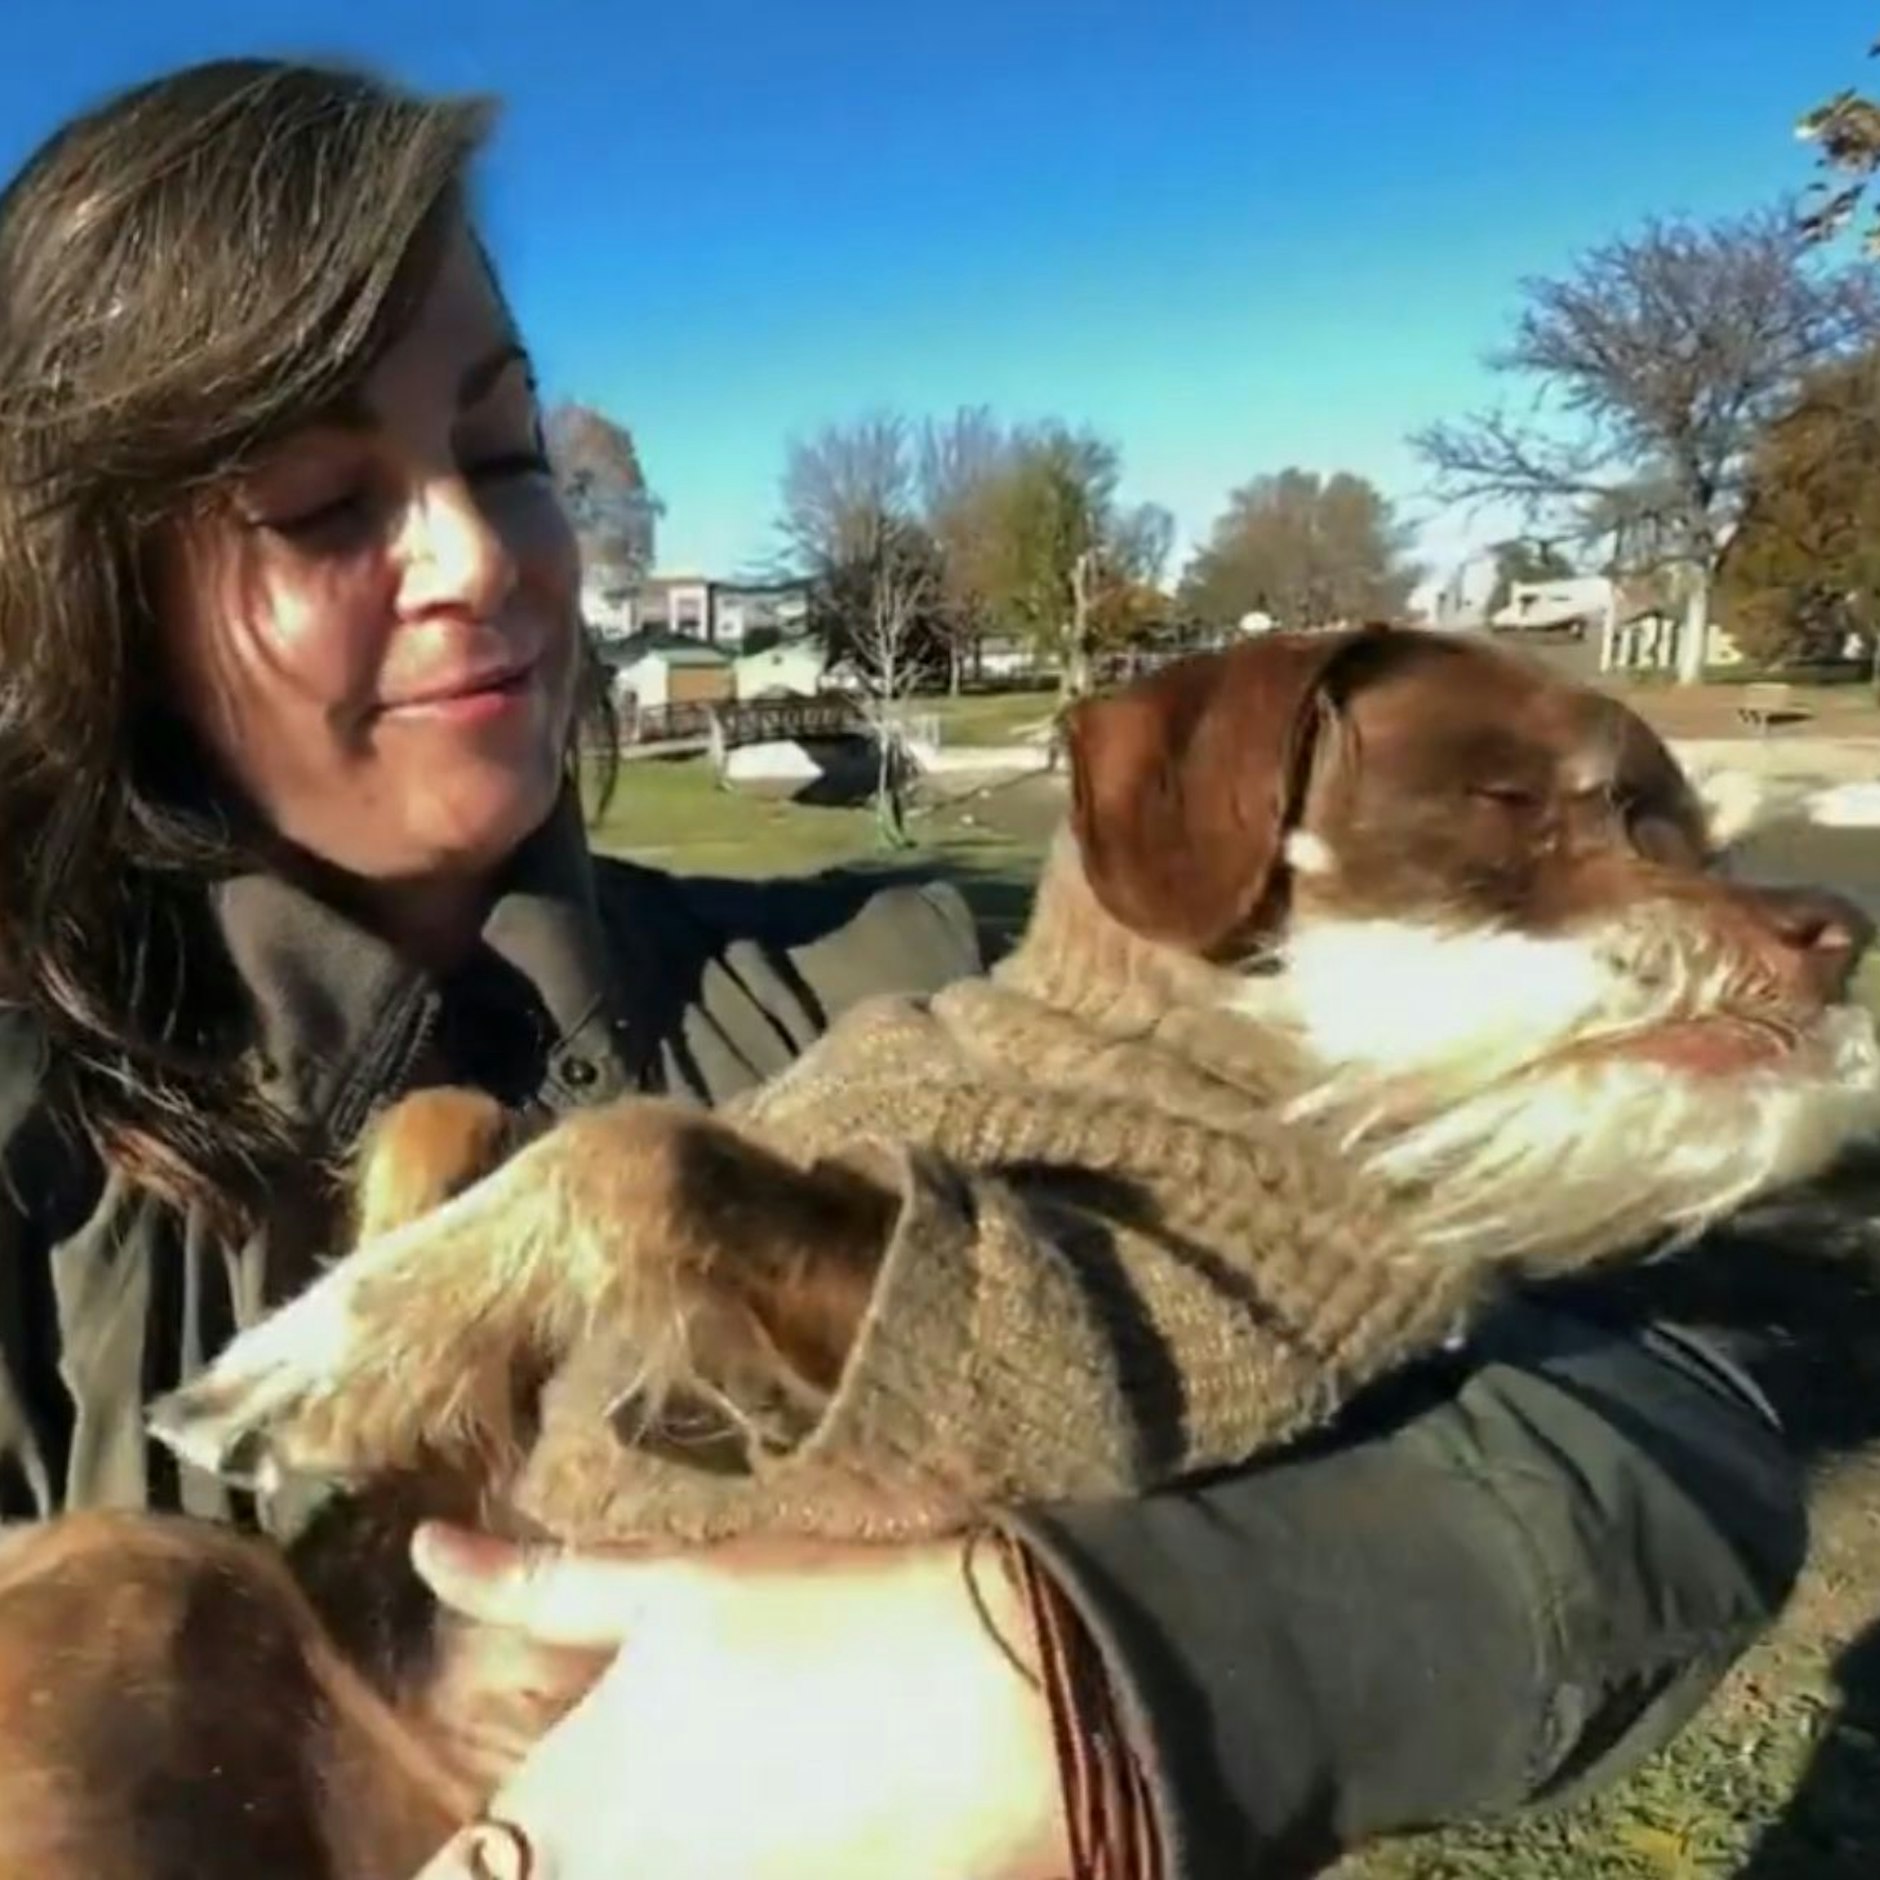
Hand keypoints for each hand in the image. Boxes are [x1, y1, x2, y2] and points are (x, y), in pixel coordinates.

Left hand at [407, 1524, 1070, 1879]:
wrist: (990, 1701)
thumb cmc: (822, 1619)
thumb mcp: (673, 1584)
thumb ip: (539, 1588)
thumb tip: (426, 1552)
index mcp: (570, 1800)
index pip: (457, 1872)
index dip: (470, 1854)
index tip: (489, 1829)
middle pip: (528, 1879)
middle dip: (540, 1853)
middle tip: (592, 1801)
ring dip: (640, 1853)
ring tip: (703, 1794)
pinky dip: (721, 1862)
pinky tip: (769, 1826)